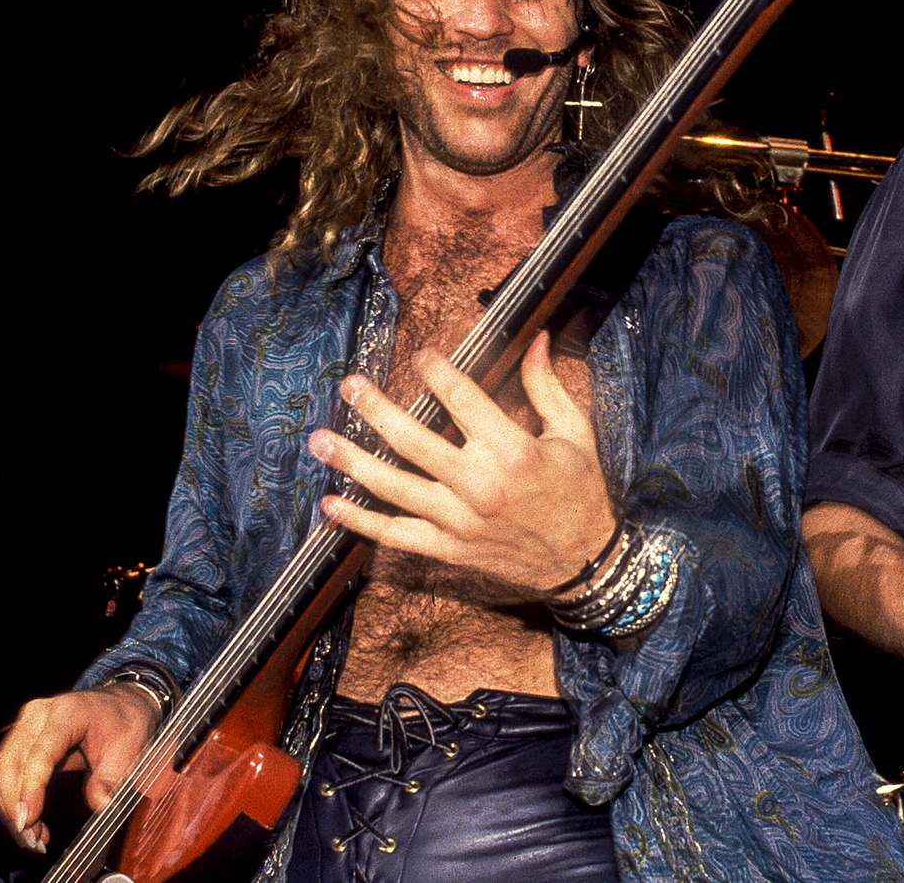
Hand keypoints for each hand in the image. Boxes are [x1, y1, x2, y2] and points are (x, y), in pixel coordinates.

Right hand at [0, 686, 160, 853]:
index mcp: (67, 712)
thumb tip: (100, 806)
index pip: (39, 753)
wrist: (122, 704)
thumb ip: (111, 778)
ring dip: (9, 807)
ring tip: (32, 837)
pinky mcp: (22, 740)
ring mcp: (26, 726)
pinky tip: (29, 822)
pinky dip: (11, 800)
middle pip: (9, 763)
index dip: (30, 789)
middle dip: (14, 806)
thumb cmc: (125, 723)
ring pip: (1, 770)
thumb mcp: (129, 749)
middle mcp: (38, 716)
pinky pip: (5, 773)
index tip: (28, 820)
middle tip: (32, 839)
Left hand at [307, 331, 617, 594]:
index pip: (462, 400)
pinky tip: (330, 504)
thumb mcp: (573, 433)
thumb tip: (533, 340)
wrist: (584, 563)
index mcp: (513, 452)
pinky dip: (360, 521)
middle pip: (414, 441)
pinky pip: (396, 535)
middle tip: (350, 386)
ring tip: (319, 440)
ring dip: (352, 462)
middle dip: (376, 410)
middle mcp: (481, 487)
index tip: (420, 356)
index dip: (436, 372)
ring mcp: (460, 522)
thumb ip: (546, 386)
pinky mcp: (450, 549)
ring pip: (394, 488)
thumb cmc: (579, 492)